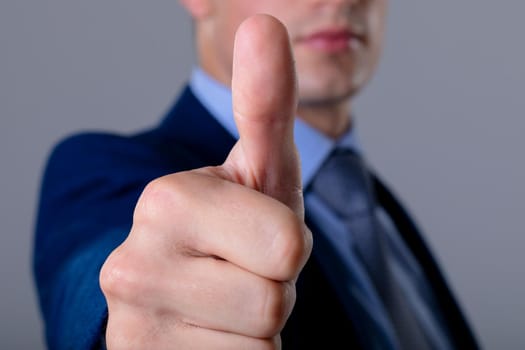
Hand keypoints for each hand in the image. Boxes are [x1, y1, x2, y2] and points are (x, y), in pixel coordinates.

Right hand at [99, 14, 312, 348]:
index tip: (251, 233)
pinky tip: (210, 337)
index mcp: (165, 201)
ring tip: (225, 304)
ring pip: (261, 342)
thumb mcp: (257, 171)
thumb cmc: (231, 230)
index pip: (287, 245)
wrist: (180, 298)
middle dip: (274, 286)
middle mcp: (134, 263)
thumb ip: (264, 104)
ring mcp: (137, 325)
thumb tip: (264, 24)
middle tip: (242, 272)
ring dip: (257, 325)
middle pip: (276, 298)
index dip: (285, 244)